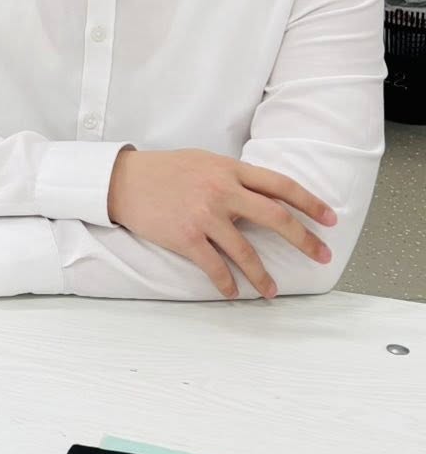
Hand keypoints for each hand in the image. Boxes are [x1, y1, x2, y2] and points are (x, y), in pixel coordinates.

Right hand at [106, 149, 336, 299]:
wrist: (123, 180)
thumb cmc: (165, 170)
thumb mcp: (204, 162)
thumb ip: (234, 176)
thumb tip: (264, 195)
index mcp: (229, 169)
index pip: (280, 185)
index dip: (310, 202)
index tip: (330, 219)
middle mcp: (222, 190)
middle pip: (275, 217)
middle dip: (304, 239)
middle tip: (322, 256)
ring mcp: (205, 214)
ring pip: (247, 251)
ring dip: (264, 276)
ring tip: (272, 291)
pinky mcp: (187, 237)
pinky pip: (215, 267)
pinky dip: (227, 283)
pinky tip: (234, 292)